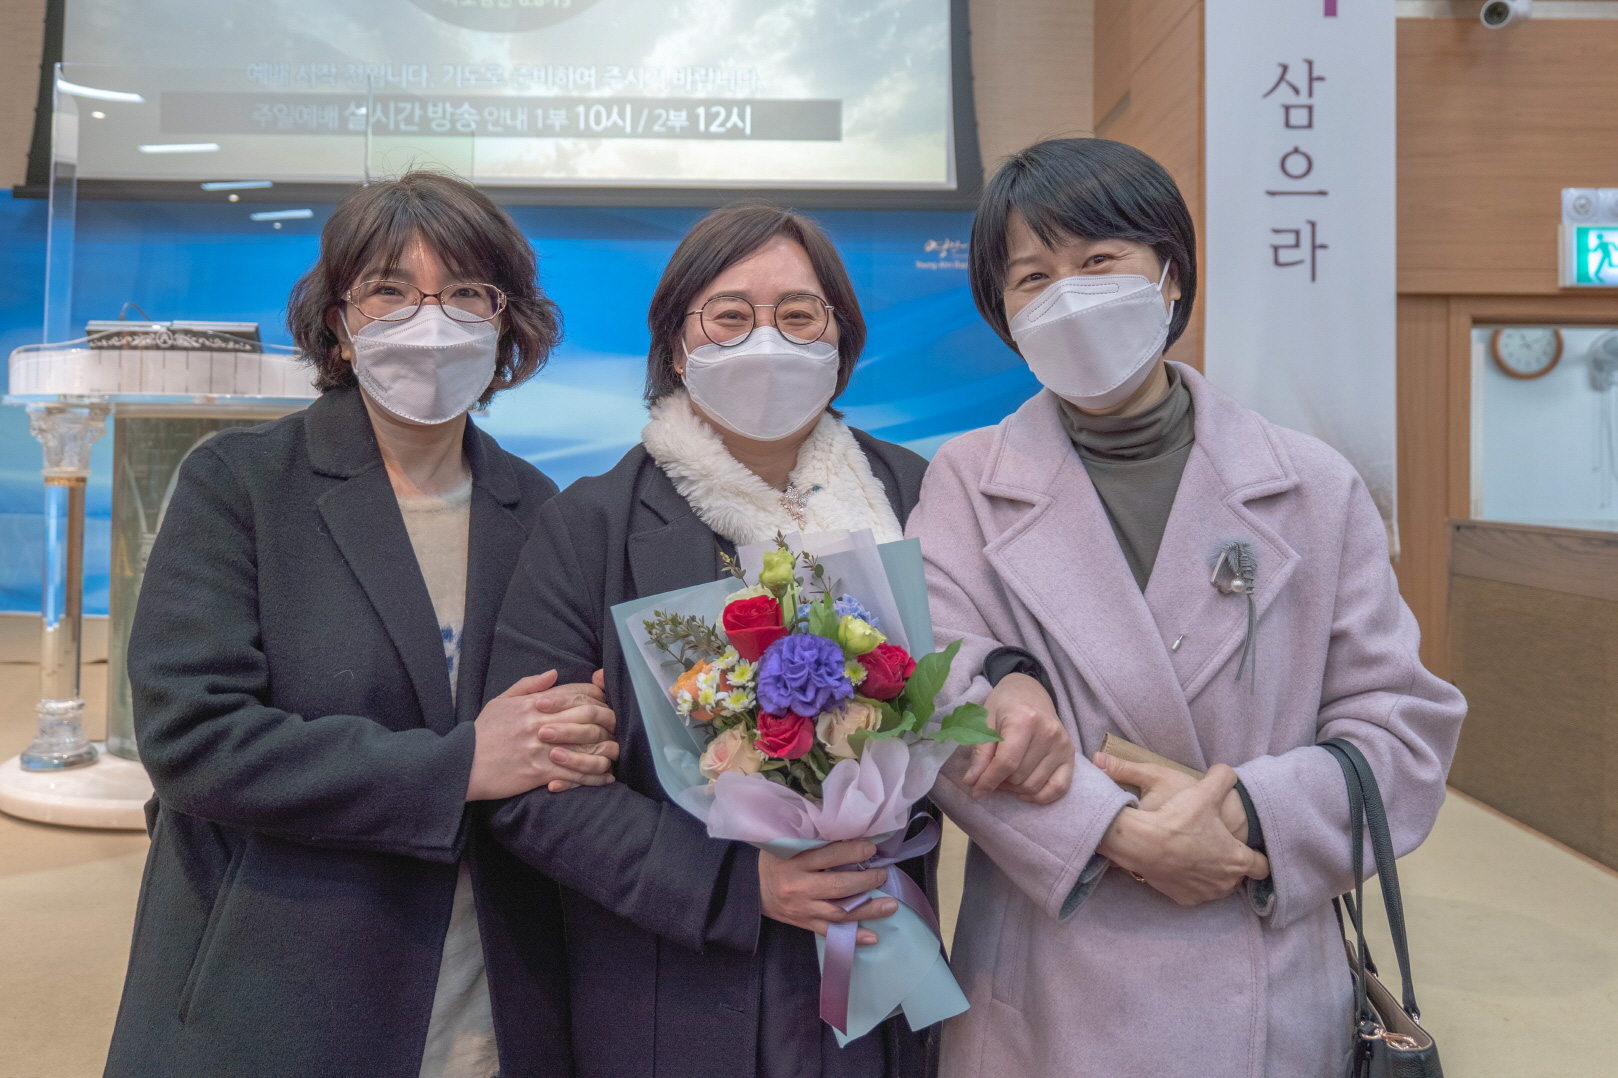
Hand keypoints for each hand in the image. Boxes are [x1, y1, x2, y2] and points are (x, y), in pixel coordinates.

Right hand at [466, 671, 619, 800]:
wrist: (463, 765)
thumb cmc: (482, 733)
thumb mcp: (501, 701)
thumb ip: (529, 685)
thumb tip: (554, 673)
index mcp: (534, 703)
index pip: (576, 693)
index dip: (596, 696)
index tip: (604, 702)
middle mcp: (542, 722)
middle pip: (589, 716)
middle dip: (608, 720)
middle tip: (616, 726)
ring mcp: (543, 748)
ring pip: (588, 745)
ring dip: (606, 749)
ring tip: (615, 752)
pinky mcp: (541, 772)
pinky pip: (576, 774)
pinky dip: (595, 776)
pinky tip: (606, 777)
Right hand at [758, 840, 898, 946]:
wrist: (749, 888)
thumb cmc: (773, 860)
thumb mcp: (786, 844)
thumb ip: (813, 839)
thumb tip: (848, 830)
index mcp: (793, 862)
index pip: (828, 855)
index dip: (853, 851)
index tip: (871, 849)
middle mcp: (798, 888)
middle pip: (838, 887)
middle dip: (865, 881)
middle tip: (883, 875)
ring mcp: (802, 909)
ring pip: (839, 913)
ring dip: (867, 910)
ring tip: (891, 906)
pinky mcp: (804, 924)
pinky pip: (830, 933)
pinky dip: (852, 937)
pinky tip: (873, 937)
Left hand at [963, 673, 1073, 803]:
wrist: (1029, 692)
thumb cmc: (1003, 705)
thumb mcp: (985, 722)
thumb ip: (980, 753)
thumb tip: (973, 782)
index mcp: (1024, 719)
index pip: (1006, 762)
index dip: (988, 781)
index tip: (975, 790)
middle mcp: (1048, 732)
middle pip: (1019, 776)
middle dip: (999, 782)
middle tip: (990, 774)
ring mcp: (1062, 744)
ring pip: (1034, 785)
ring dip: (1015, 790)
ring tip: (1004, 778)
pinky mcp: (1070, 754)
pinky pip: (1059, 788)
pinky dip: (1040, 797)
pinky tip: (1024, 792)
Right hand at [1096, 764, 1269, 906]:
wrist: (1141, 843)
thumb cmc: (1178, 819)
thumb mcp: (1204, 790)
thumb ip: (1223, 777)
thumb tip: (1227, 772)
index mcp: (1238, 860)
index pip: (1262, 866)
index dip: (1258, 856)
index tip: (1248, 848)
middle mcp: (1225, 883)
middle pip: (1236, 876)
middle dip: (1229, 862)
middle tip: (1214, 843)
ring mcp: (1204, 894)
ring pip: (1216, 885)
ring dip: (1210, 873)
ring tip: (1195, 852)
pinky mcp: (1184, 899)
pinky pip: (1193, 891)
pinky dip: (1189, 880)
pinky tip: (1179, 863)